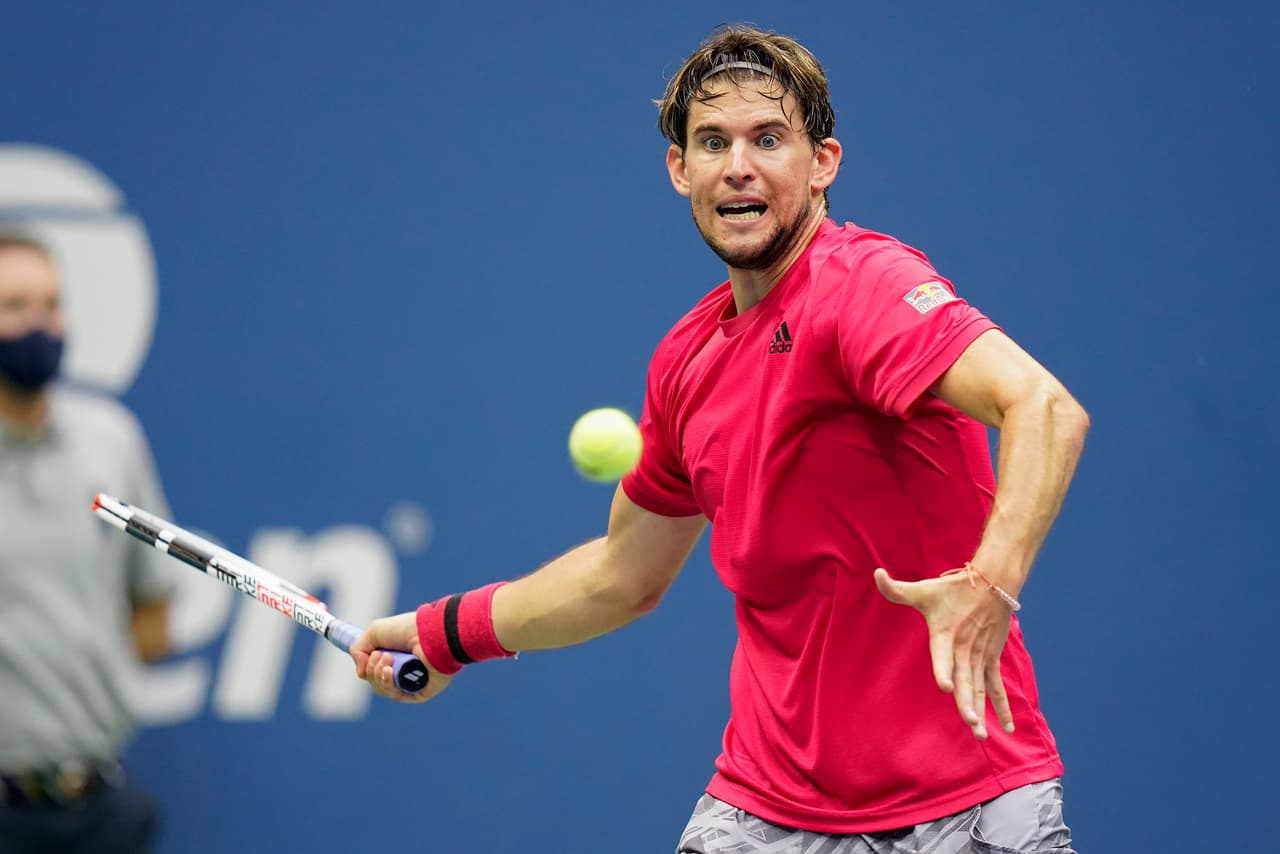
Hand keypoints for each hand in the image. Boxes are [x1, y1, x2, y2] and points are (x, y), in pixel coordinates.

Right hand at [351, 612, 451, 703]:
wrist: (428, 633)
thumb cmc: (406, 629)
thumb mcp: (374, 632)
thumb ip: (359, 650)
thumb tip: (361, 674)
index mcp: (396, 657)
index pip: (374, 671)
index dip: (368, 666)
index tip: (369, 655)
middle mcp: (404, 670)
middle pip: (376, 681)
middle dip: (373, 668)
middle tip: (382, 654)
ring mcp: (412, 682)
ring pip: (384, 689)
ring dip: (379, 674)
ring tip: (388, 657)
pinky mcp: (421, 691)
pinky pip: (398, 696)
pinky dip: (388, 685)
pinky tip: (388, 671)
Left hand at [873, 567, 1014, 738]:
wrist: (992, 583)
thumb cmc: (953, 589)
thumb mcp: (922, 589)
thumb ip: (895, 588)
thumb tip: (875, 573)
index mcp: (946, 635)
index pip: (943, 655)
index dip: (944, 670)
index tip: (946, 687)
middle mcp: (964, 649)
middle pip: (966, 679)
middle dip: (968, 702)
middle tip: (969, 723)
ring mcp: (980, 656)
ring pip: (980, 688)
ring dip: (981, 711)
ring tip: (980, 734)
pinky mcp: (991, 659)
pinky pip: (997, 686)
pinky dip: (1002, 706)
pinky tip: (1007, 727)